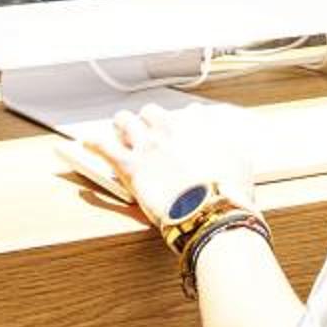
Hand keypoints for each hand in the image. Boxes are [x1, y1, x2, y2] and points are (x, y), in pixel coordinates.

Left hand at [62, 102, 257, 231]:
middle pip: (149, 113)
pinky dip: (93, 143)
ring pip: (125, 122)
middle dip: (146, 119)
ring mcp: (147, 148)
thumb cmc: (227, 191)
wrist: (211, 213)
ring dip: (121, 124)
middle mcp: (169, 134)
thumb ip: (230, 147)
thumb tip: (230, 142)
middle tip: (145, 128)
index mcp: (196, 132)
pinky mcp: (130, 167)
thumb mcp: (240, 162)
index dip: (182, 119)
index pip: (186, 115)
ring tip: (118, 129)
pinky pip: (104, 147)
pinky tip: (86, 142)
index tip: (184, 121)